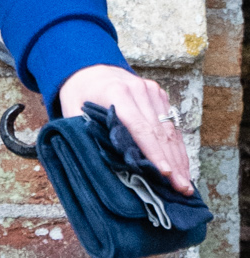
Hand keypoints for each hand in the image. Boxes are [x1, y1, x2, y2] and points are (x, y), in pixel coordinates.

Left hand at [57, 65, 192, 190]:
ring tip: (185, 185)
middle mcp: (139, 90)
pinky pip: (171, 125)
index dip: (153, 153)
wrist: (90, 69)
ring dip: (179, 159)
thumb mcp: (72, 114)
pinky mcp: (160, 96)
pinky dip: (176, 147)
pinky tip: (182, 167)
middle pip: (159, 132)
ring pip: (170, 130)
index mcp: (117, 93)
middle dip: (172, 163)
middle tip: (182, 189)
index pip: (140, 128)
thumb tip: (97, 168)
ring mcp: (152, 92)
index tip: (165, 173)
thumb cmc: (78, 96)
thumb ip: (85, 136)